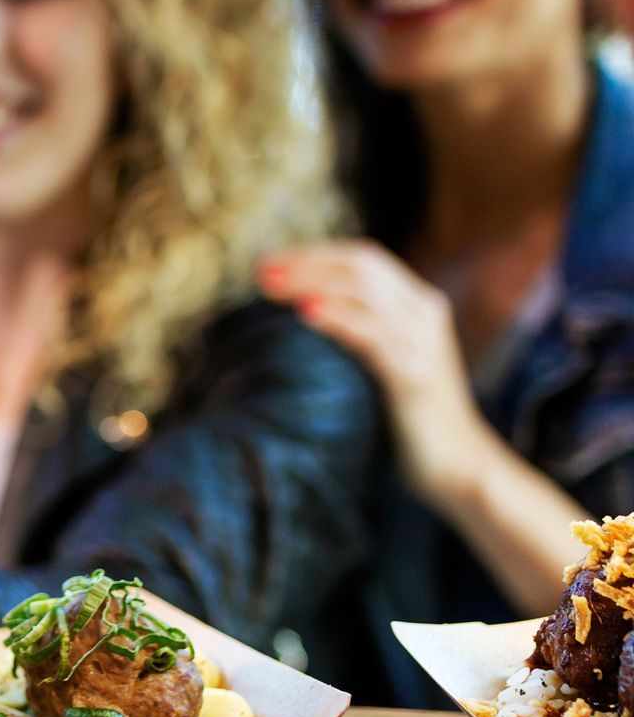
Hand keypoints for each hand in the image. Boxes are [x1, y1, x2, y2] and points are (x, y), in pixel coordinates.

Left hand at [259, 240, 490, 504]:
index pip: (364, 258)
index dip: (314, 254)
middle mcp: (424, 312)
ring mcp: (423, 342)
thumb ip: (358, 327)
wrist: (456, 462)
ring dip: (313, 283)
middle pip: (362, 267)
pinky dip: (339, 320)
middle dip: (307, 263)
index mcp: (417, 303)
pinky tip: (305, 314)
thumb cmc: (409, 413)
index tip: (268, 262)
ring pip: (366, 292)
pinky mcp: (415, 375)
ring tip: (271, 286)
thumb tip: (300, 308)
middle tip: (259, 270)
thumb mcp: (383, 358)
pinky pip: (374, 336)